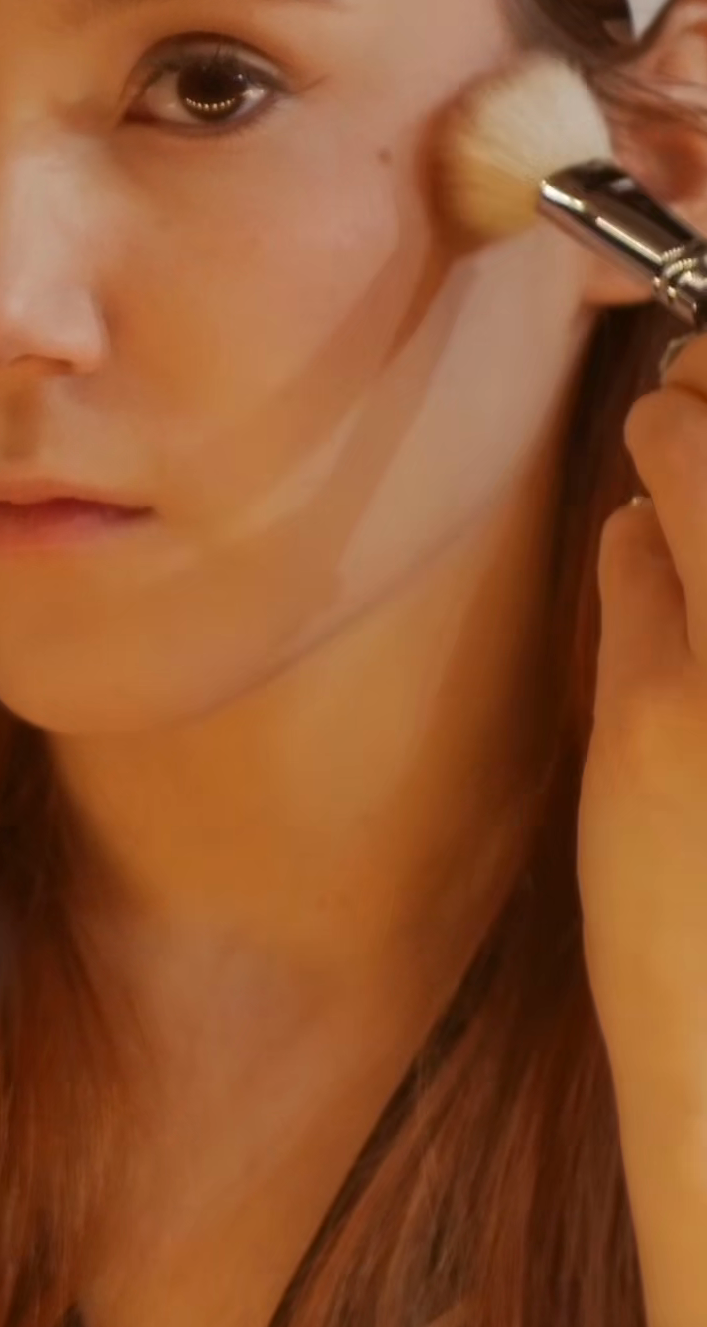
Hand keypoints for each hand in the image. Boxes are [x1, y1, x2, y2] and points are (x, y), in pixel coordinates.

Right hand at [578, 335, 706, 1326]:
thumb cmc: (685, 956)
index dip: (686, 392)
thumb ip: (641, 620)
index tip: (670, 371)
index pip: (702, 444)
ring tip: (694, 515)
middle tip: (701, 393)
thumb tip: (648, 508)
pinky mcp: (699, 727)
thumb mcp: (627, 774)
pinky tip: (694, 597)